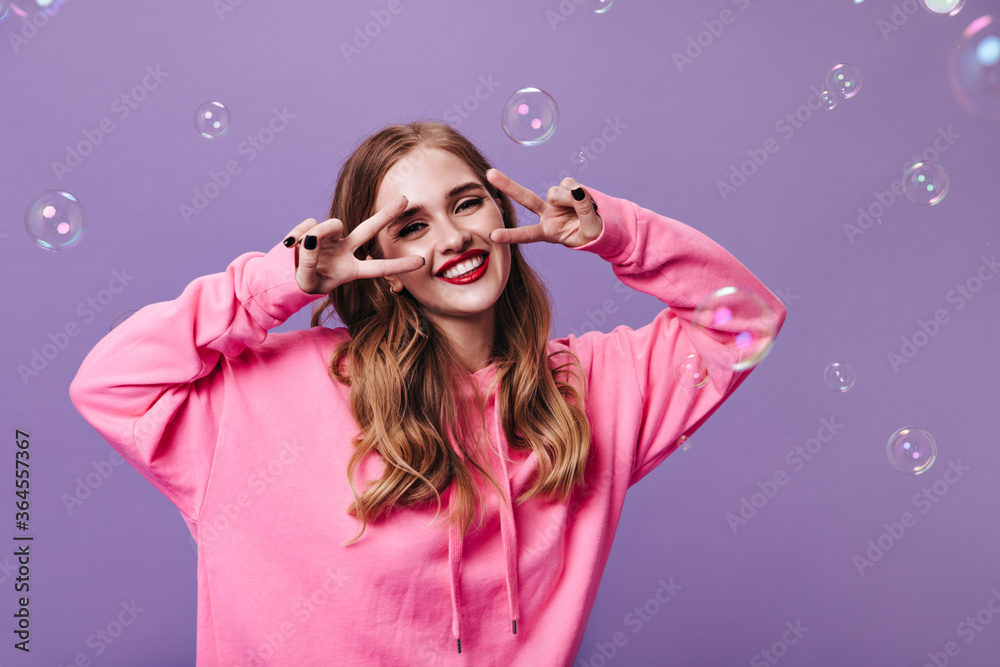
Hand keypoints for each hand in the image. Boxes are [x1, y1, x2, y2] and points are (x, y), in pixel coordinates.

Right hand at [283, 195, 424, 293]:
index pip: (379, 268)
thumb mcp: (308, 281)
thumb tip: (313, 239)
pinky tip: (292, 245)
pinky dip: (298, 235)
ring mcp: (331, 238)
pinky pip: (308, 225)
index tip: (422, 262)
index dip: (399, 265)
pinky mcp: (314, 229)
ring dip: (318, 234)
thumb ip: (310, 263)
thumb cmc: (303, 283)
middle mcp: (345, 250)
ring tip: (302, 249)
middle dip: (386, 215)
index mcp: (351, 270)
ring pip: (331, 225)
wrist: (283, 275)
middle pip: (369, 229)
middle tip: (405, 199)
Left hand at [485, 169, 602, 247]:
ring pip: (556, 191)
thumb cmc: (593, 233)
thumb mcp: (591, 229)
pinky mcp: (566, 189)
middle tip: (489, 173)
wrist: (604, 225)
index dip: (511, 235)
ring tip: (584, 210)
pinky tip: (584, 199)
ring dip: (569, 198)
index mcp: (548, 232)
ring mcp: (555, 201)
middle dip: (508, 185)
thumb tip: (576, 190)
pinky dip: (579, 191)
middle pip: (526, 198)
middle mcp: (547, 215)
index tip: (492, 236)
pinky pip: (569, 183)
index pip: (527, 234)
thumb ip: (584, 210)